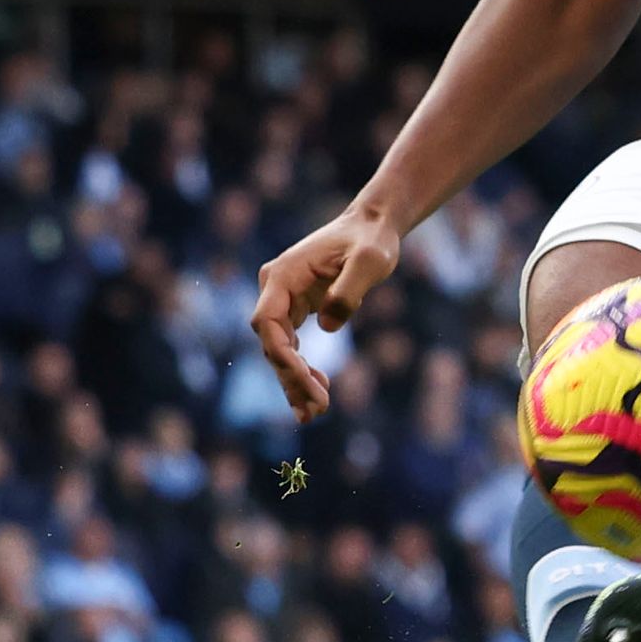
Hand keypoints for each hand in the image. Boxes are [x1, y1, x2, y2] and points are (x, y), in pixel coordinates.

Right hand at [249, 205, 402, 420]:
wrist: (373, 226)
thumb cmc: (371, 240)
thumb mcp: (370, 261)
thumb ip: (348, 292)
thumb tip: (326, 326)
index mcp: (283, 275)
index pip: (268, 323)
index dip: (283, 356)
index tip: (308, 381)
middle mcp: (276, 288)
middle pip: (272, 342)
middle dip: (291, 378)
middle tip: (316, 411)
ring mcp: (284, 299)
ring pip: (280, 349)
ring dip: (294, 381)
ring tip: (313, 414)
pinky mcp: (298, 308)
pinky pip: (292, 345)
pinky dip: (302, 369)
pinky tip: (320, 391)